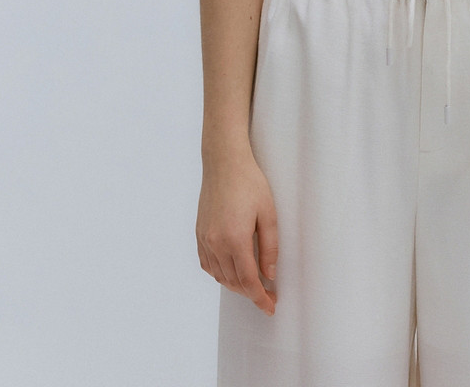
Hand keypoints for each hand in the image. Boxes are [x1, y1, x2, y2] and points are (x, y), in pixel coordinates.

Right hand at [196, 147, 277, 315]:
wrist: (224, 163)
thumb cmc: (250, 183)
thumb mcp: (268, 213)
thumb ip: (270, 247)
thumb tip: (269, 274)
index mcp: (235, 239)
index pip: (248, 281)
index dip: (260, 298)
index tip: (270, 307)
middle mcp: (216, 243)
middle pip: (233, 282)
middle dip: (251, 293)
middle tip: (268, 295)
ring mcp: (205, 239)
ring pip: (219, 276)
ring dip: (236, 285)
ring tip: (253, 284)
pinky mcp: (199, 233)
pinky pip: (208, 264)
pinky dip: (220, 274)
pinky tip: (231, 271)